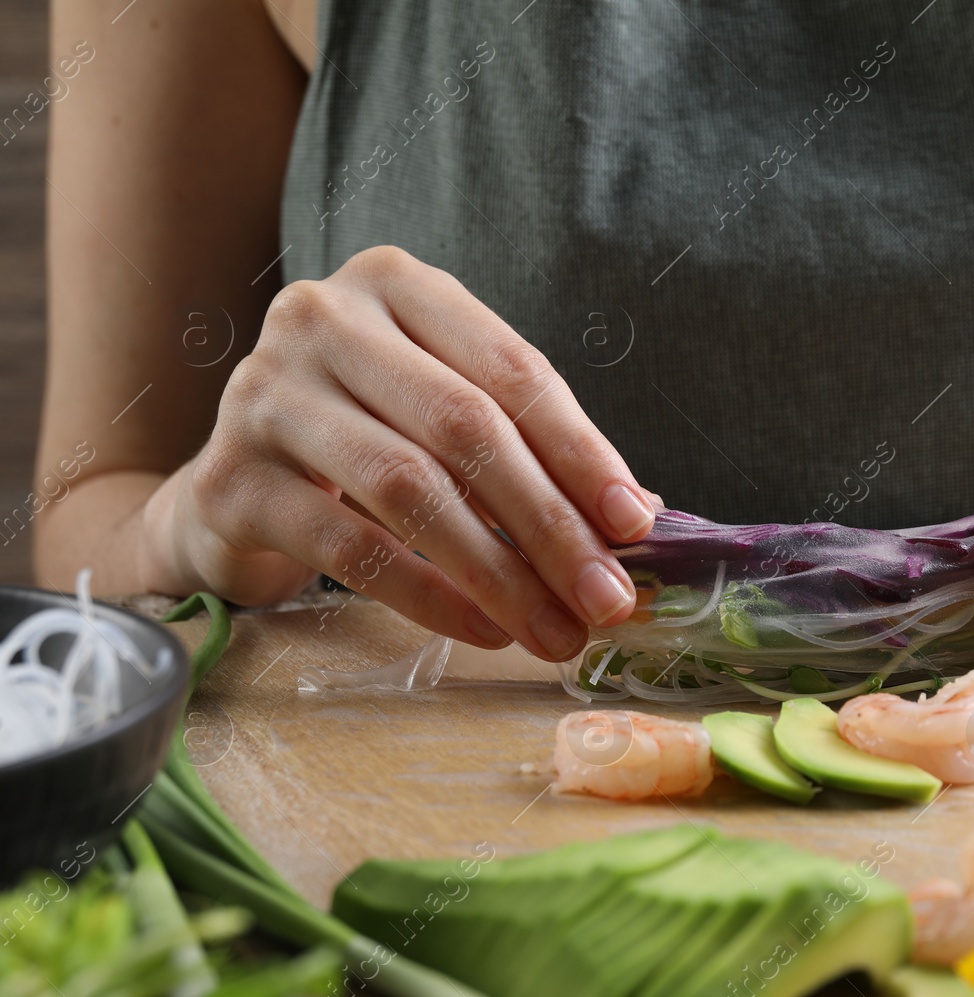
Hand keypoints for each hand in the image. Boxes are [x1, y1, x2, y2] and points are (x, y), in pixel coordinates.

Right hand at [140, 245, 655, 660]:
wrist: (235, 486)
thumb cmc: (366, 439)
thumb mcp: (449, 418)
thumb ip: (532, 450)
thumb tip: (637, 514)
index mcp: (396, 285)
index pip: (513, 369)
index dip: (582, 451)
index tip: (635, 523)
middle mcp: (322, 319)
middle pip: (466, 428)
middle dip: (550, 525)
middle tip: (605, 598)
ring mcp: (266, 394)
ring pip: (410, 487)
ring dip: (499, 572)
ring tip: (554, 629)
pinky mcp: (232, 479)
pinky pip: (351, 546)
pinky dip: (429, 596)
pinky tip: (483, 630)